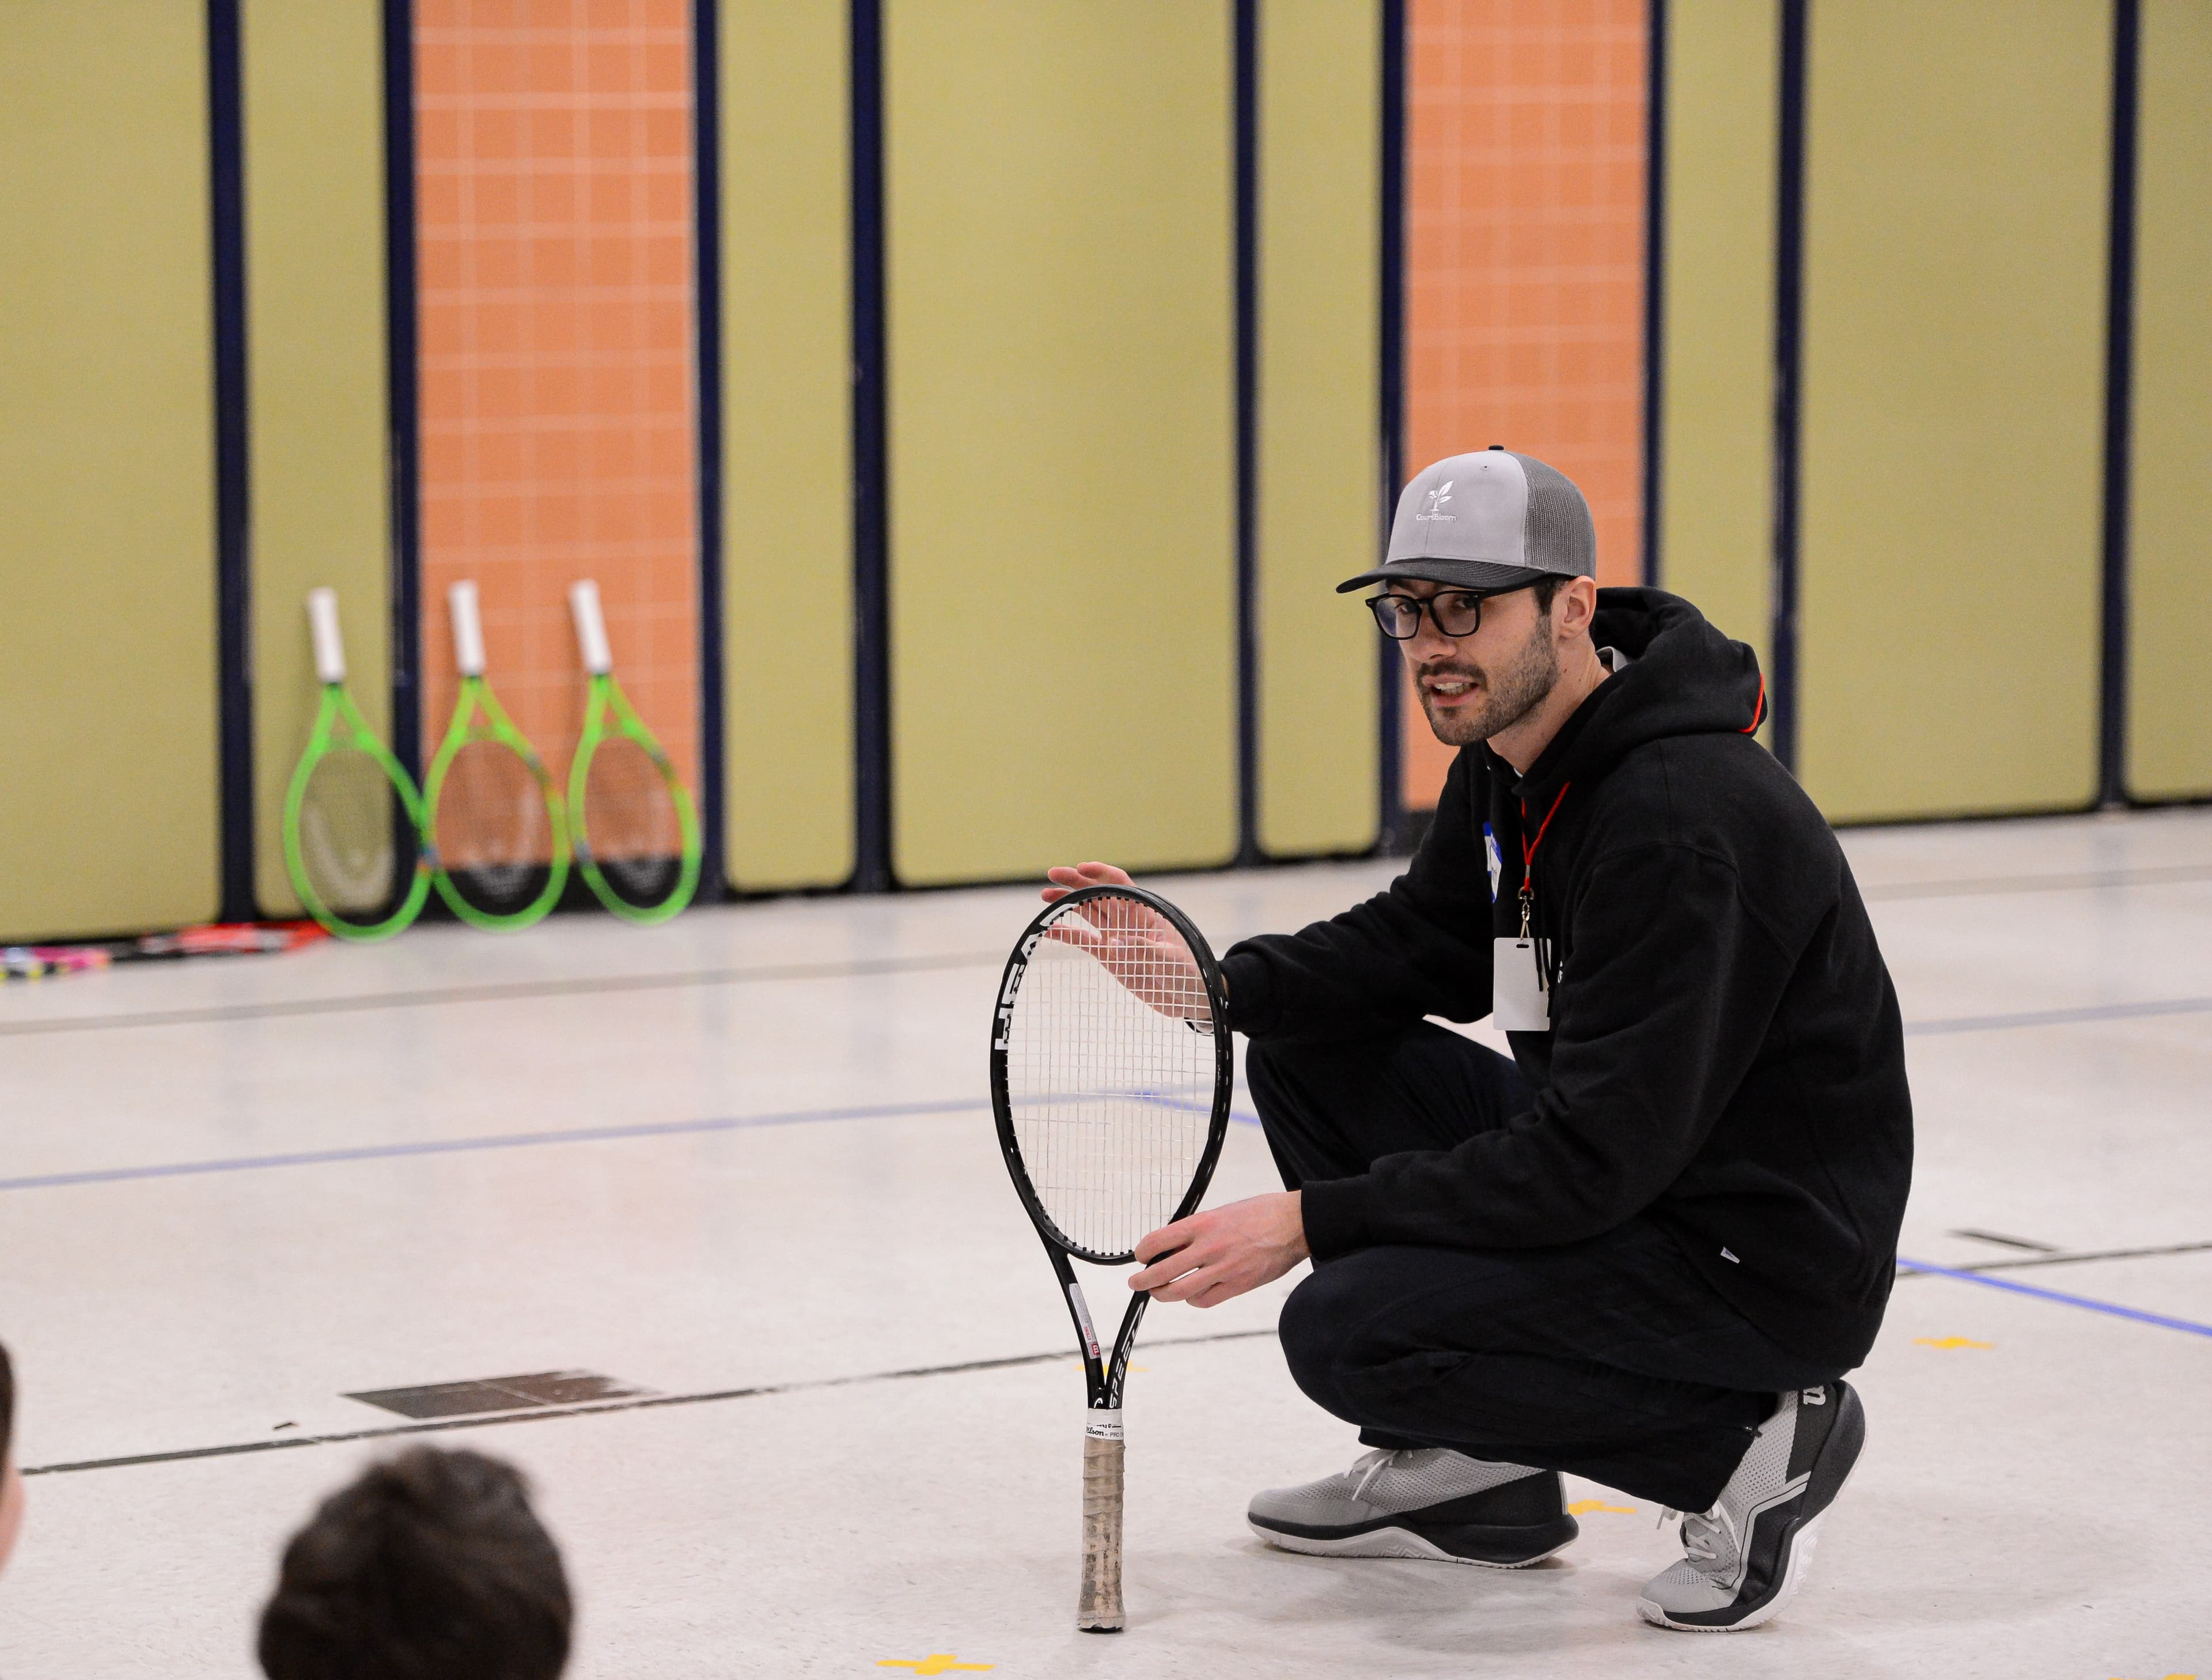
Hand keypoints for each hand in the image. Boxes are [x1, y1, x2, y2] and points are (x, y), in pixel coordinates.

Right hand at [1040, 861, 1209, 1023]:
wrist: (1189, 998)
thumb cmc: (1188, 973)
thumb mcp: (1171, 961)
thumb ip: (1147, 950)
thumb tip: (1117, 942)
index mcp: (1145, 913)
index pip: (1121, 884)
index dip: (1101, 873)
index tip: (1081, 868)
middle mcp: (1128, 920)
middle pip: (1098, 893)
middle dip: (1076, 881)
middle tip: (1053, 874)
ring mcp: (1117, 937)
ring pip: (1088, 911)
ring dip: (1068, 901)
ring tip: (1046, 896)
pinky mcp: (1109, 955)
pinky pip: (1084, 941)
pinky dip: (1067, 934)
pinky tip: (1049, 929)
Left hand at [1129, 1192, 1307, 1308]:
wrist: (1294, 1224)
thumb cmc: (1260, 1213)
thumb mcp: (1222, 1212)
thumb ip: (1198, 1230)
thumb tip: (1172, 1247)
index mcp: (1203, 1223)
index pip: (1158, 1240)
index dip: (1143, 1252)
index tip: (1141, 1256)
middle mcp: (1209, 1246)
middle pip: (1163, 1271)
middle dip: (1143, 1280)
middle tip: (1135, 1282)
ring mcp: (1224, 1269)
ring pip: (1180, 1291)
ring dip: (1163, 1294)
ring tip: (1158, 1292)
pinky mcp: (1238, 1285)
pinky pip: (1204, 1300)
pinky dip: (1193, 1300)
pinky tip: (1192, 1295)